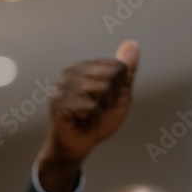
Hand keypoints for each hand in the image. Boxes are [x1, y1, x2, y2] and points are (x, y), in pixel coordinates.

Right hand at [36, 40, 138, 191]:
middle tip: (96, 111)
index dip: (119, 89)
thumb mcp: (118, 94)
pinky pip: (91, 106)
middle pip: (112, 76)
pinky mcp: (59, 104)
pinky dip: (93, 119)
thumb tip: (132, 43)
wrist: (76, 148)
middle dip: (111, 99)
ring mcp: (62, 87)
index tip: (104, 102)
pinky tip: (82, 122)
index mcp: (83, 66)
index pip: (119, 67)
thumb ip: (126, 71)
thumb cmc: (96, 121)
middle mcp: (69, 72)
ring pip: (102, 89)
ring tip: (88, 116)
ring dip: (102, 109)